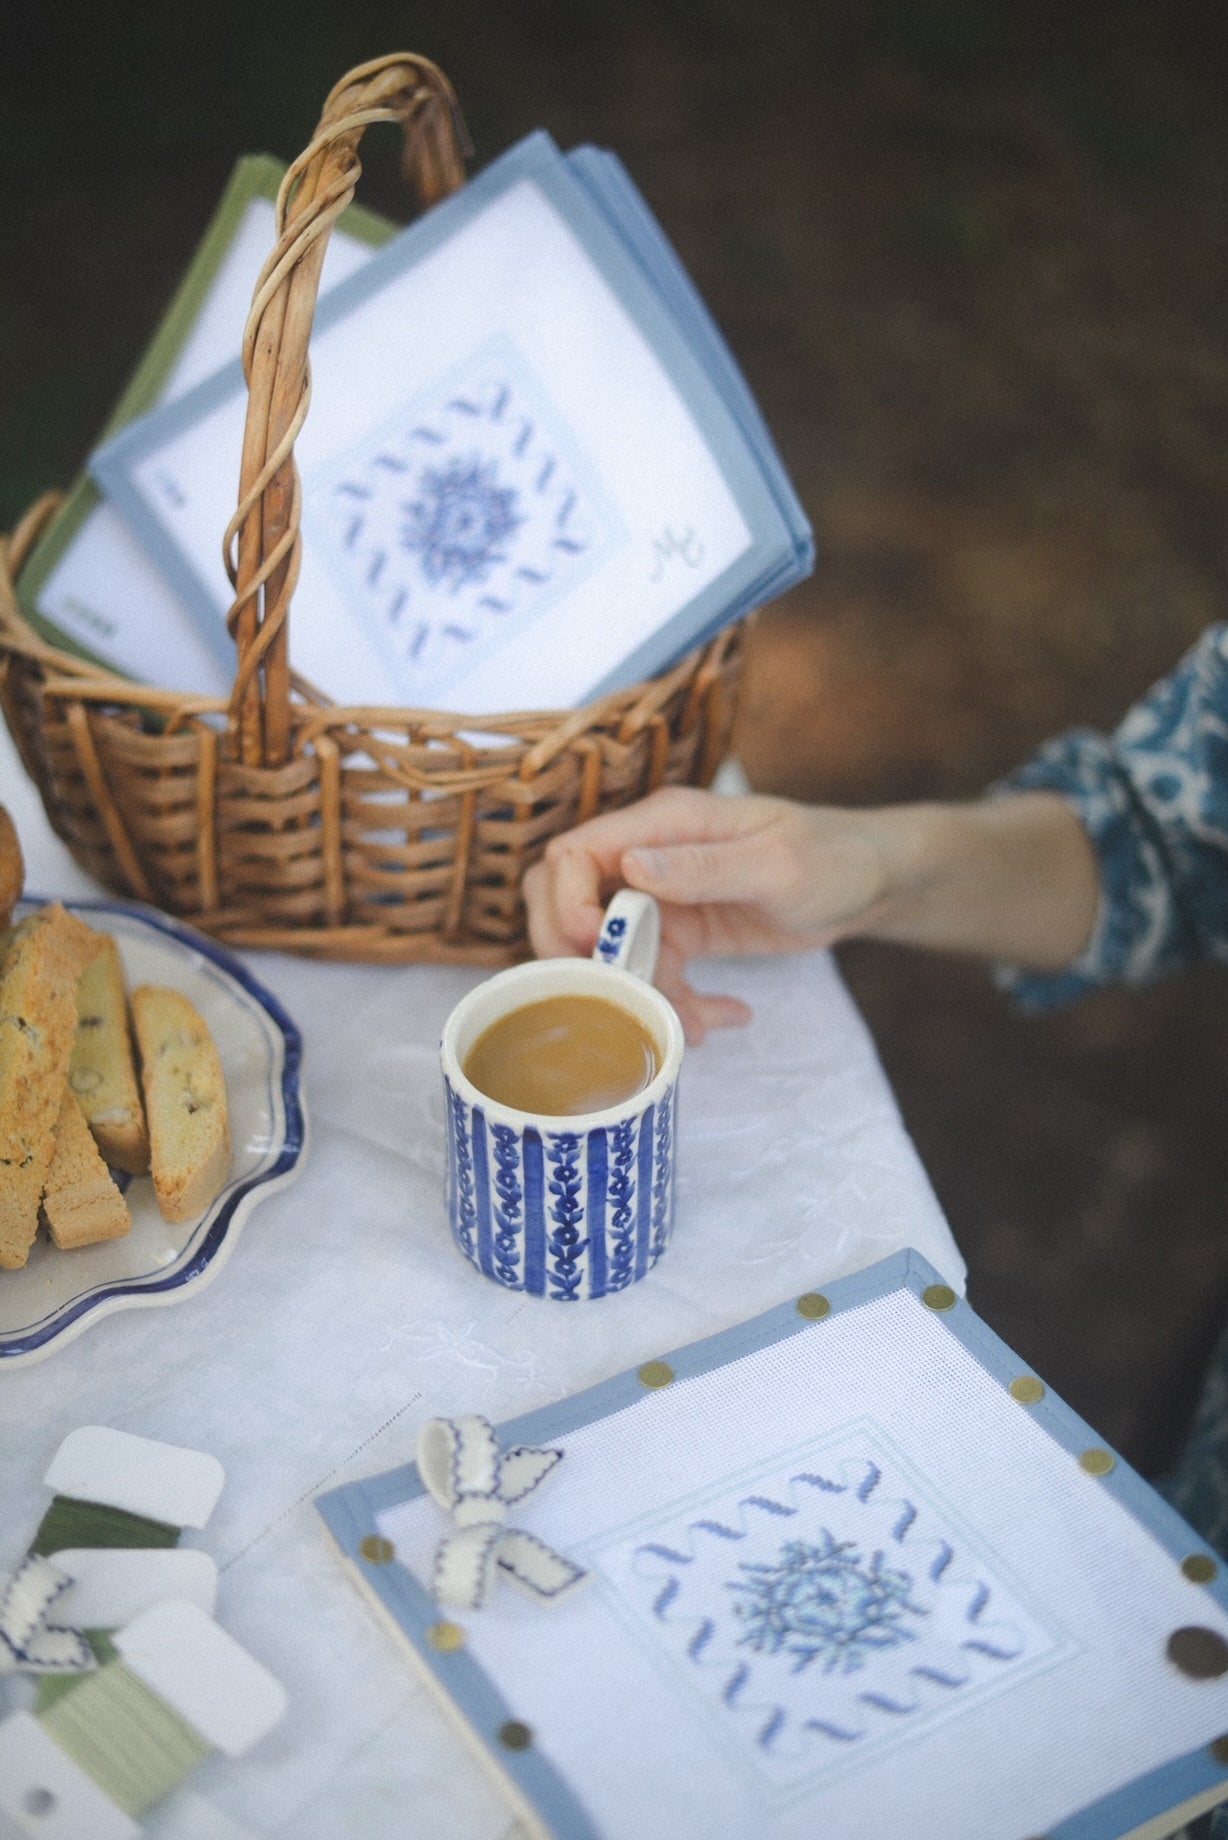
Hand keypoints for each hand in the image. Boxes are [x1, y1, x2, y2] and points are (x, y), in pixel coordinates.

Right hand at [523, 787, 893, 1041]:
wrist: (870, 883)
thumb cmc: (832, 856)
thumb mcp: (776, 864)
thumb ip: (703, 865)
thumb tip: (631, 867)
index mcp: (663, 822)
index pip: (573, 854)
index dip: (565, 903)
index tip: (593, 947)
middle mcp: (650, 856)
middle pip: (566, 902)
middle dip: (576, 958)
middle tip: (613, 996)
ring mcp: (662, 898)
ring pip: (609, 952)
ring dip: (642, 996)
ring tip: (696, 1027)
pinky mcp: (681, 933)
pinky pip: (652, 974)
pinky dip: (678, 1004)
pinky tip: (725, 1018)